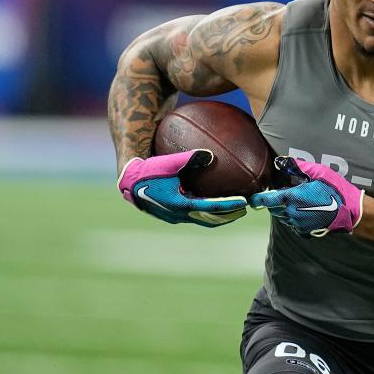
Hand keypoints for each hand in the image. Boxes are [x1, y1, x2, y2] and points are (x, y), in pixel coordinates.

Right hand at [117, 149, 247, 226]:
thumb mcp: (168, 162)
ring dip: (219, 216)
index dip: (228, 206)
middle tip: (245, 209)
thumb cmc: (147, 169)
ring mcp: (174, 216)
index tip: (244, 202)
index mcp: (179, 205)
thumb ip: (190, 158)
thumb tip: (211, 155)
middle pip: (210, 219)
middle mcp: (178, 214)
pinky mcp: (171, 212)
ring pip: (202, 219)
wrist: (127, 180)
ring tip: (234, 210)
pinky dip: (207, 210)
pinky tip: (213, 200)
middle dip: (228, 215)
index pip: (210, 207)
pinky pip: (194, 214)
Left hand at [249, 157, 363, 236]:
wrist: (351, 212)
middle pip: (273, 208)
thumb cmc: (335, 190)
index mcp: (292, 198)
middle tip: (283, 191)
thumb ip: (297, 167)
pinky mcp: (304, 231)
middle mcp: (291, 213)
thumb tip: (281, 162)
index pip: (266, 199)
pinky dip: (292, 216)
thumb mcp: (318, 172)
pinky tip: (304, 209)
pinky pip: (292, 223)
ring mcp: (297, 224)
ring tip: (295, 199)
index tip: (252, 198)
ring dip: (283, 208)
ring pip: (282, 216)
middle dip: (274, 201)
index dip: (257, 198)